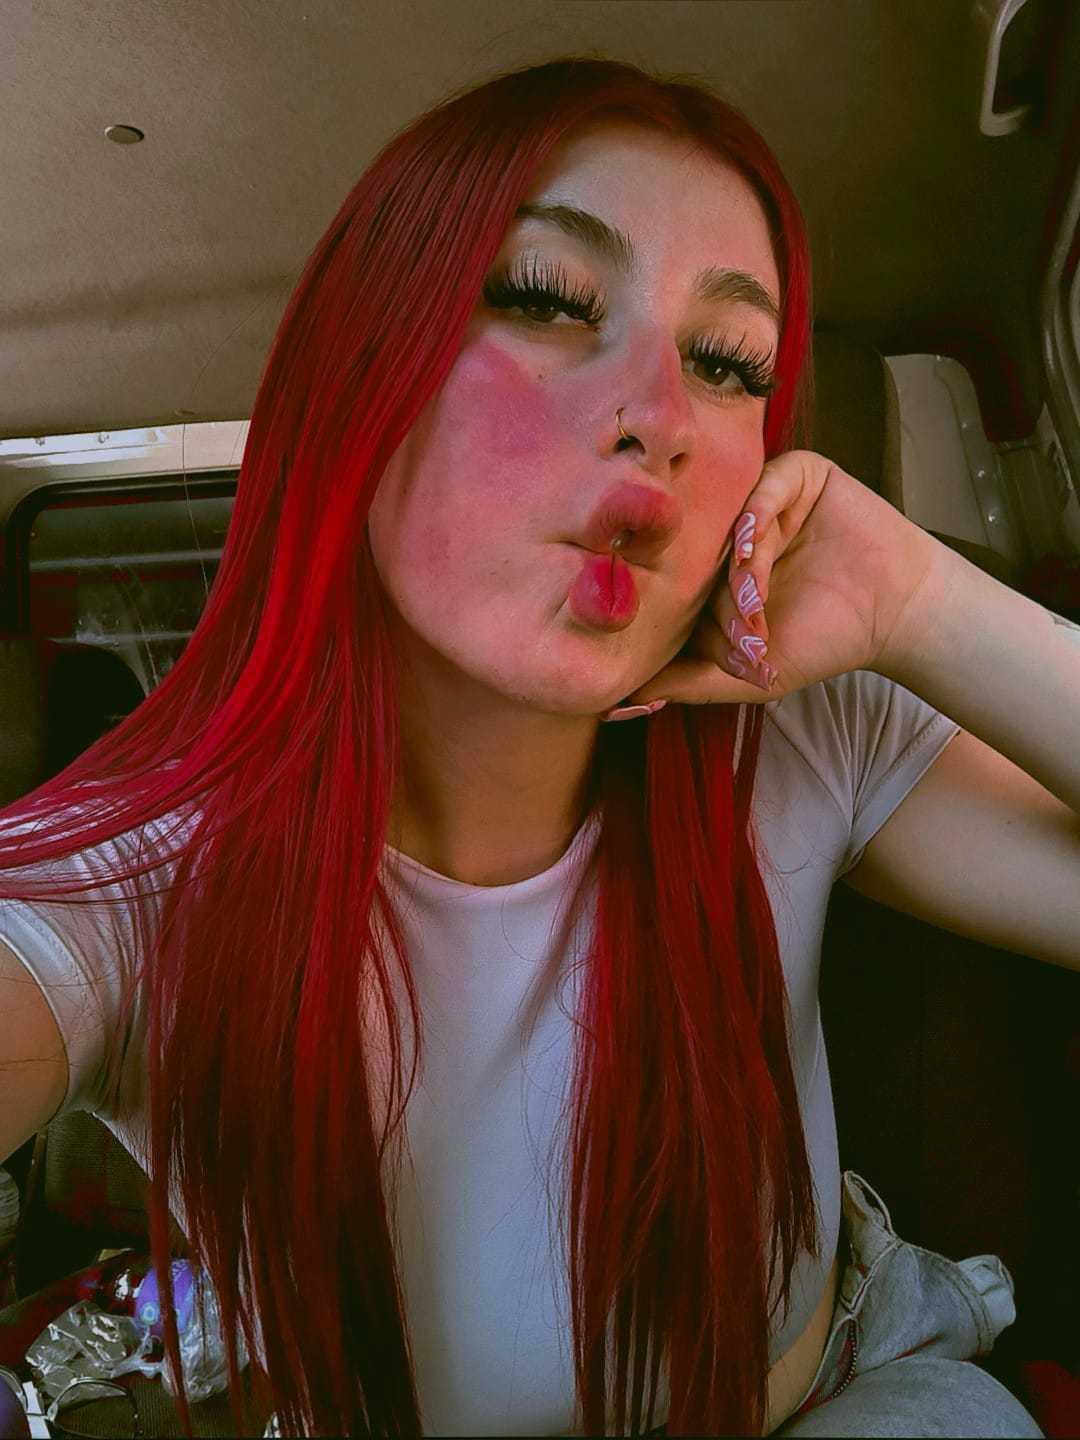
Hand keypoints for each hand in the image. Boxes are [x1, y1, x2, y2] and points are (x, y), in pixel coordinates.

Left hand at [602, 449, 939, 718]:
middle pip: (700, 558)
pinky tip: (755, 548)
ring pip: (728, 528)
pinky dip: (757, 519)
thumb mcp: (748, 675)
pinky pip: (763, 487)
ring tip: (756, 606)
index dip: (694, 625)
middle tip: (745, 635)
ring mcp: (759, 502)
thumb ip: (688, 683)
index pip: (680, 590)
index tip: (724, 659)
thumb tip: (622, 701)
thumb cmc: (823, 643)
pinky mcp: (794, 476)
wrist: (897, 614)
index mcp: (708, 573)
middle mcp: (727, 535)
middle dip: (719, 603)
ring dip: (739, 571)